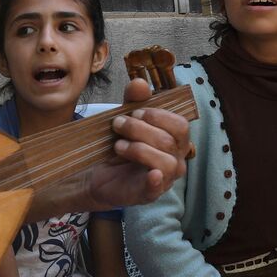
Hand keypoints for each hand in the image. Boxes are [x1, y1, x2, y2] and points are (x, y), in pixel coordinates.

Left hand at [88, 78, 190, 208]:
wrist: (97, 174)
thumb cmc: (119, 146)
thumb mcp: (126, 119)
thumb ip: (134, 100)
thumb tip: (139, 83)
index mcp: (174, 141)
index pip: (180, 126)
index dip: (158, 116)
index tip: (135, 111)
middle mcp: (176, 160)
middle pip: (169, 141)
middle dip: (140, 129)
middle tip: (118, 125)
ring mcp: (165, 179)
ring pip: (165, 162)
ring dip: (138, 149)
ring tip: (118, 146)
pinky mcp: (148, 194)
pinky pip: (158, 187)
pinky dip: (156, 179)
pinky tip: (151, 174)